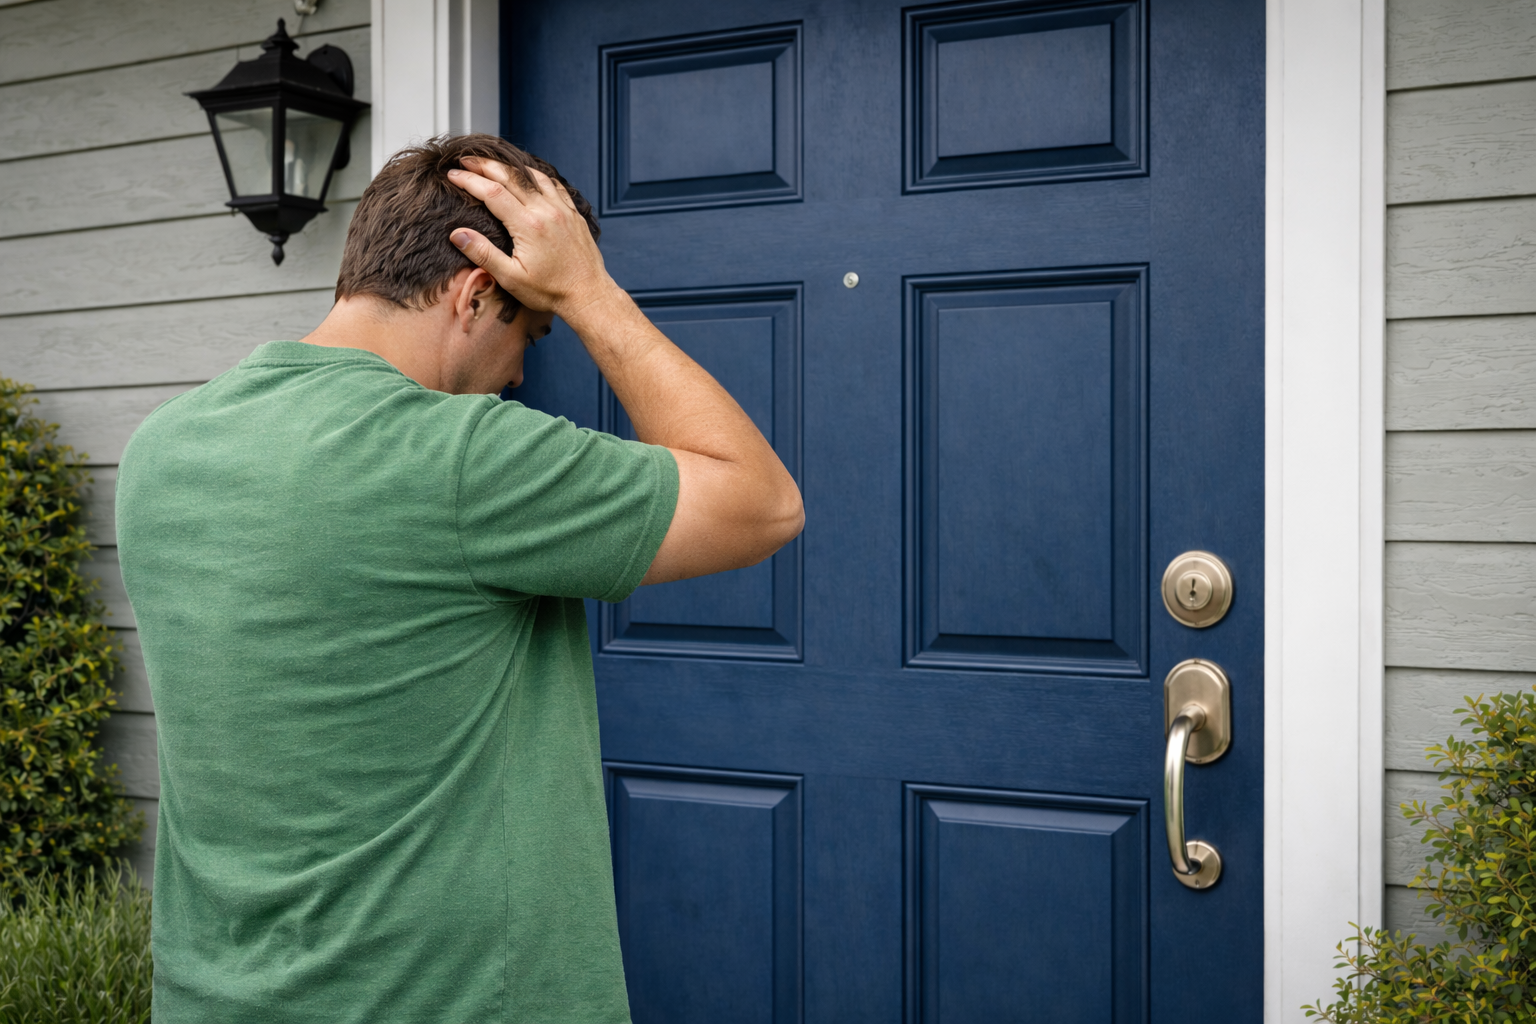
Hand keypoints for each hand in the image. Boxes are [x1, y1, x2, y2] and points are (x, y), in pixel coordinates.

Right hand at [447, 158, 618, 319]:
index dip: (469, 180)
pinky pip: (554, 184)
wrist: (589, 295)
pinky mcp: (573, 214)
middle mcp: (546, 211)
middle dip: (485, 165)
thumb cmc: (550, 291)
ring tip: (492, 163)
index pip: (491, 192)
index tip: (452, 175)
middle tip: (466, 159)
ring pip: (533, 176)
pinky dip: (537, 175)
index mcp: (528, 225)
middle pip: (511, 177)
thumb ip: (483, 254)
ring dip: (510, 166)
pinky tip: (528, 175)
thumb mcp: (511, 278)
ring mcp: (562, 210)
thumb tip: (457, 234)